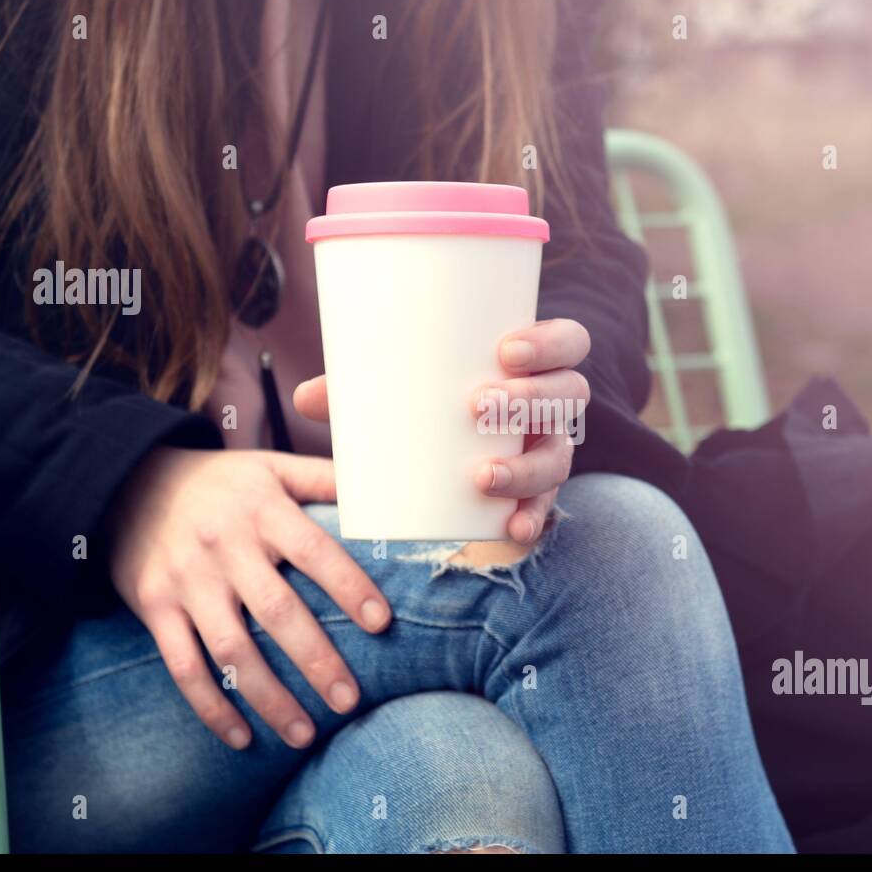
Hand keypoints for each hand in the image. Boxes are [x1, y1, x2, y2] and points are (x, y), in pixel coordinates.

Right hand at [107, 448, 391, 750]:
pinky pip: (183, 666)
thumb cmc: (219, 483)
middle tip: (349, 699)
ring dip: (268, 698)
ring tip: (303, 734)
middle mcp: (224, 547)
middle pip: (276, 610)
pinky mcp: (155, 607)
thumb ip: (323, 478)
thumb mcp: (270, 467)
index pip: (315, 551)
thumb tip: (379, 489)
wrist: (126, 483)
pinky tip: (241, 738)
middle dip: (315, 659)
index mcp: (262, 511)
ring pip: (231, 650)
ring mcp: (187, 581)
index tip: (382, 623)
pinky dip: (211, 707)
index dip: (350, 587)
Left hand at [293, 317, 589, 544]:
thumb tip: (302, 397)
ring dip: (526, 467)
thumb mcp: (400, 389)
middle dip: (530, 400)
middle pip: (570, 394)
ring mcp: (549, 451)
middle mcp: (554, 406)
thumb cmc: (431, 400)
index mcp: (534, 364)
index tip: (505, 350)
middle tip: (477, 407)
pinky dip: (531, 519)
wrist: (453, 455)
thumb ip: (358, 388)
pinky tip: (513, 530)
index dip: (549, 343)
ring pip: (559, 456)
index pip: (569, 341)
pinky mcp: (538, 493)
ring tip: (481, 476)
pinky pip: (546, 508)